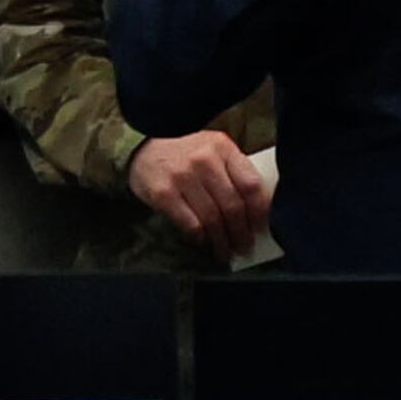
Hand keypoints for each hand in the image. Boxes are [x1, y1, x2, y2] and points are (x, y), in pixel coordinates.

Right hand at [128, 130, 270, 258]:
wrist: (140, 147)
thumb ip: (232, 171)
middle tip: (243, 247)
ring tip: (224, 252)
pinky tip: (202, 241)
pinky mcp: (163, 193)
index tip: (261, 229)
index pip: (251, 185)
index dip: (260, 212)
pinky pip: (190, 224)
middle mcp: (204, 160)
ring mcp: (182, 176)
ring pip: (212, 218)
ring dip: (221, 241)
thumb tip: (256, 210)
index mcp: (222, 147)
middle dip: (241, 233)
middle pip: (233, 206)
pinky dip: (199, 237)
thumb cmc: (183, 152)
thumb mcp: (211, 149)